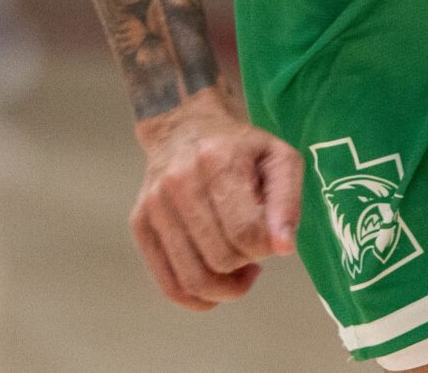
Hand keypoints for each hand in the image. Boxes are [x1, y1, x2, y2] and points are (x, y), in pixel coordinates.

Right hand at [130, 85, 301, 310]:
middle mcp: (179, 183)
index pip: (246, 233)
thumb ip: (287, 202)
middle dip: (247, 262)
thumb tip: (283, 248)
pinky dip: (198, 298)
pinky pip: (169, 284)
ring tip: (239, 269)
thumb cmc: (241, 148)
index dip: (266, 247)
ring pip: (194, 279)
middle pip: (221, 259)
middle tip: (254, 247)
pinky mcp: (140, 225)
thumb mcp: (280, 159)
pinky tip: (217, 283)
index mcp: (218, 162)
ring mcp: (154, 206)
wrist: (186, 128)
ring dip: (226, 287)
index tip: (271, 236)